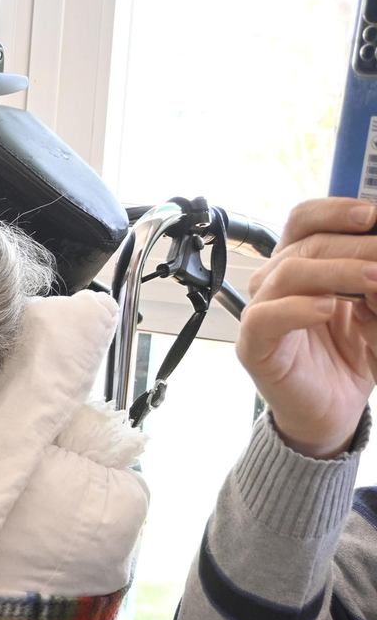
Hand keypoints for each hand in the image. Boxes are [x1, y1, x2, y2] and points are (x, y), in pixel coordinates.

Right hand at [238, 198, 376, 457]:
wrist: (334, 410)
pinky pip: (265, 317)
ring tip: (375, 283)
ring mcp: (262, 312)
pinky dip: (299, 309)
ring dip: (338, 272)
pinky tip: (328, 309)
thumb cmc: (352, 356)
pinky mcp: (255, 345)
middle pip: (306, 243)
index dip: (335, 210)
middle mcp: (277, 282)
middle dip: (355, 247)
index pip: (305, 220)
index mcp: (304, 264)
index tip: (372, 215)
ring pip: (289, 271)